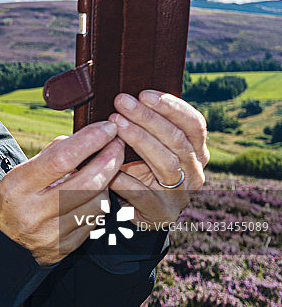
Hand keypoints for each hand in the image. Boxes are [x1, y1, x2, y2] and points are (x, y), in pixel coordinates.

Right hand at [0, 121, 123, 265]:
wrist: (3, 243)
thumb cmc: (15, 198)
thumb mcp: (21, 173)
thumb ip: (51, 155)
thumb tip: (85, 138)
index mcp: (18, 186)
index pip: (61, 160)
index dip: (89, 141)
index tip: (106, 128)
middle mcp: (34, 211)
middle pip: (86, 183)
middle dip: (109, 160)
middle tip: (118, 144)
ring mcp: (51, 233)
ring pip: (97, 202)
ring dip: (106, 182)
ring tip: (104, 171)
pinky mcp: (65, 247)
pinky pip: (95, 220)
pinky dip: (100, 202)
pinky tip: (96, 193)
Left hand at [107, 90, 208, 228]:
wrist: (133, 211)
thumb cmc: (136, 169)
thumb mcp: (146, 146)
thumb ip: (144, 124)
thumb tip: (122, 94)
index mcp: (196, 151)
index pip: (194, 124)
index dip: (172, 107)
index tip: (144, 93)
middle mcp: (194, 172)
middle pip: (177, 140)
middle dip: (148, 118)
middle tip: (121, 102)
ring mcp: (181, 194)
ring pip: (166, 162)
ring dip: (139, 139)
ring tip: (115, 124)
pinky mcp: (162, 213)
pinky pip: (145, 194)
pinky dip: (127, 180)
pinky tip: (110, 169)